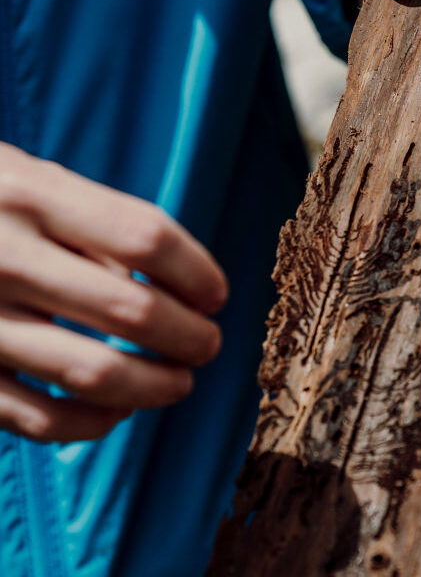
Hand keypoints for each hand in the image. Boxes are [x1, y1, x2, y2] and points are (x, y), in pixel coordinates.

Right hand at [0, 143, 226, 441]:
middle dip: (190, 335)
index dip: (198, 271)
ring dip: (156, 386)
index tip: (216, 293)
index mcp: (28, 193)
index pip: (146, 237)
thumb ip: (94, 223)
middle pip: (132, 309)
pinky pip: (38, 417)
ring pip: (93, 373)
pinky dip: (92, 424)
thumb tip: (179, 285)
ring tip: (179, 381)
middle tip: (208, 342)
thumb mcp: (27, 180)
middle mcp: (1, 255)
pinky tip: (118, 411)